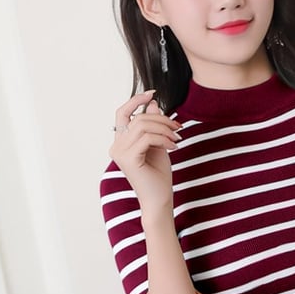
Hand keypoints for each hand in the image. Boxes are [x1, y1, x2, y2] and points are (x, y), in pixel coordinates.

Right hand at [109, 90, 181, 212]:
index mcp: (120, 142)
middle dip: (161, 119)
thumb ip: (153, 126)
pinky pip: (147, 138)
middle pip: (137, 118)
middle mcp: (116, 146)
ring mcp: (120, 153)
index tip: (152, 94)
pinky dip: (163, 139)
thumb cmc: (159, 175)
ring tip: (177, 138)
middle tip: (178, 128)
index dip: (135, 100)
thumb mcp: (158, 144)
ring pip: (142, 126)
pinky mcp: (128, 159)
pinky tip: (173, 147)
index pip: (122, 113)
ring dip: (164, 129)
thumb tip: (153, 104)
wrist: (160, 199)